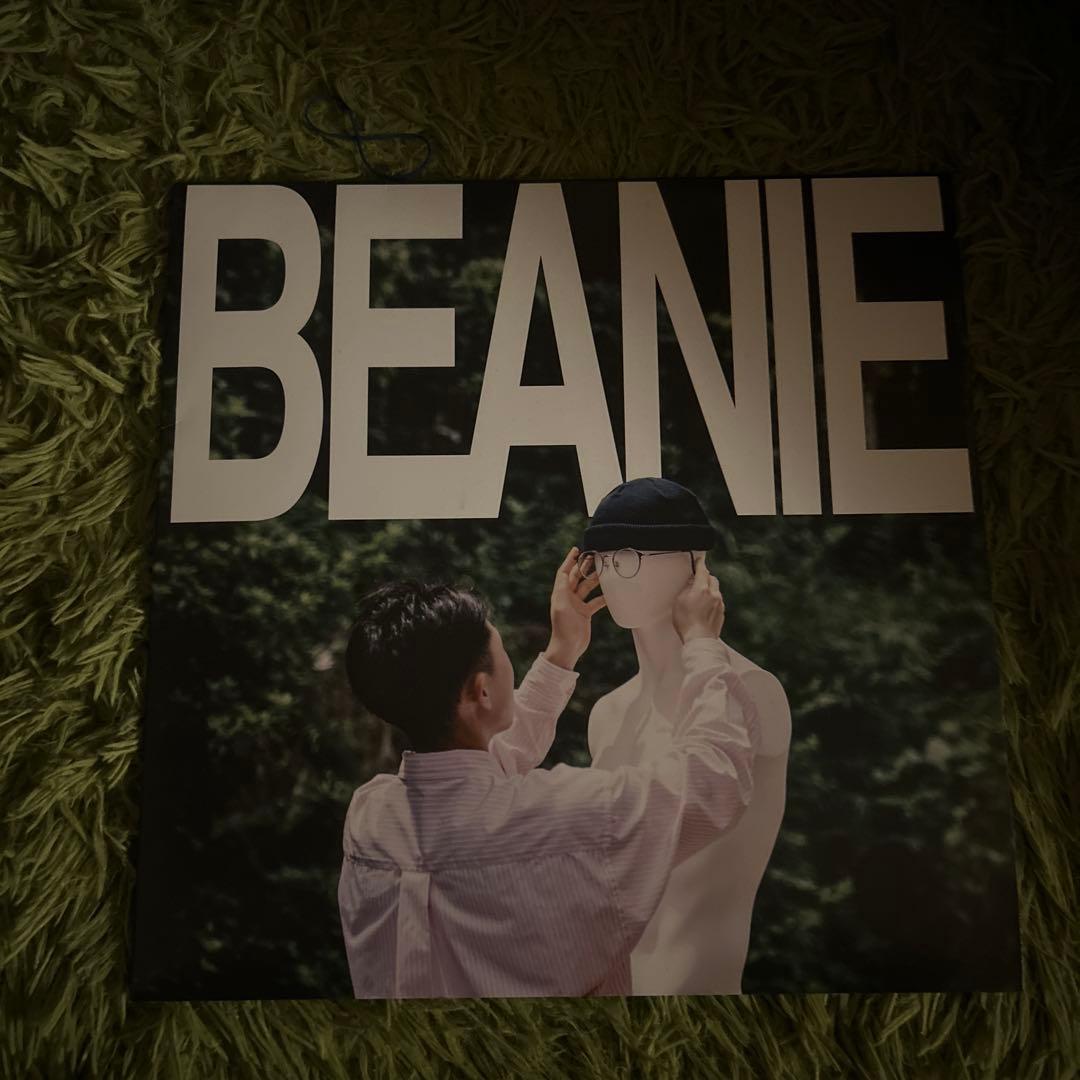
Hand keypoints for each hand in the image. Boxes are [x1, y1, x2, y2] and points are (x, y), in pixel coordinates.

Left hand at [544, 547, 606, 669]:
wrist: (568, 647)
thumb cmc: (563, 628)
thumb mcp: (561, 606)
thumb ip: (562, 589)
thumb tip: (563, 573)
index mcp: (560, 593)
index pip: (564, 572)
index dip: (569, 561)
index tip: (576, 550)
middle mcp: (568, 597)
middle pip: (577, 577)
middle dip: (585, 567)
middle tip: (595, 556)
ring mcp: (577, 605)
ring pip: (588, 588)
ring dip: (596, 579)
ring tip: (605, 570)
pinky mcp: (585, 613)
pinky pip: (596, 601)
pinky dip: (603, 597)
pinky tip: (612, 592)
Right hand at [673, 553, 724, 642]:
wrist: (699, 639)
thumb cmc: (687, 623)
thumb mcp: (679, 602)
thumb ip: (686, 589)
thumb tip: (690, 585)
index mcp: (702, 589)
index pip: (702, 571)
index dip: (700, 564)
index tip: (699, 560)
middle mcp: (713, 594)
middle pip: (712, 579)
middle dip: (706, 578)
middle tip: (698, 581)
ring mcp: (720, 604)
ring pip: (716, 590)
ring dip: (709, 590)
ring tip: (699, 599)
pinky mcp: (722, 613)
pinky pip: (718, 602)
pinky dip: (712, 601)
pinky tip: (704, 609)